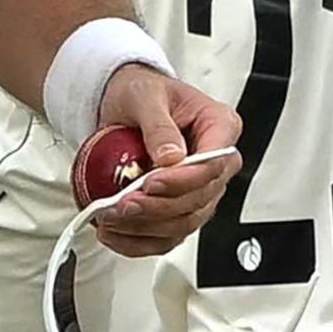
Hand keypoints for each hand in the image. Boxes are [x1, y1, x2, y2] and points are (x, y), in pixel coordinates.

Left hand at [89, 64, 242, 256]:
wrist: (124, 102)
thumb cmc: (141, 90)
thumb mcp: (146, 96)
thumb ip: (158, 125)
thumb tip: (171, 156)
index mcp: (219, 127)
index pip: (214, 164)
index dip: (184, 181)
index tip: (151, 183)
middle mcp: (215, 163)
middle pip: (199, 200)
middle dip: (159, 208)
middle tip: (124, 205)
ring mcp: (198, 188)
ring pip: (184, 223)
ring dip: (146, 228)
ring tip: (113, 219)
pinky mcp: (177, 207)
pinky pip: (166, 235)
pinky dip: (139, 241)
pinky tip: (116, 234)